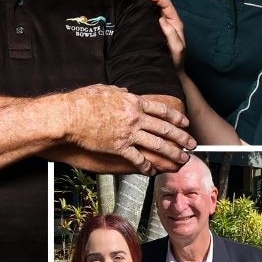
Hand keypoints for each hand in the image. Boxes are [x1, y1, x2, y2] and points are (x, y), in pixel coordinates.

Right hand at [61, 85, 193, 174]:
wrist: (70, 116)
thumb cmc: (83, 101)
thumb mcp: (105, 90)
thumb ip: (120, 92)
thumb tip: (127, 92)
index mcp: (133, 102)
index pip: (161, 110)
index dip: (176, 117)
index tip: (185, 122)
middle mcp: (135, 117)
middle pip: (165, 128)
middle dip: (181, 137)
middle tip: (192, 144)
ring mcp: (128, 133)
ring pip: (157, 144)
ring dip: (172, 153)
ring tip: (181, 159)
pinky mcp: (118, 147)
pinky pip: (137, 158)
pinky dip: (146, 166)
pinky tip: (152, 171)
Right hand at [142, 0, 186, 68]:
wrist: (172, 71)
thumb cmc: (176, 61)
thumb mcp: (177, 48)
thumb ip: (171, 34)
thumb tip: (161, 18)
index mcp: (175, 23)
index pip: (167, 5)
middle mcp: (168, 21)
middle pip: (160, 2)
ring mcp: (160, 24)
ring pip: (153, 7)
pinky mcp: (152, 28)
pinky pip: (147, 15)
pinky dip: (141, 7)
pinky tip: (135, 2)